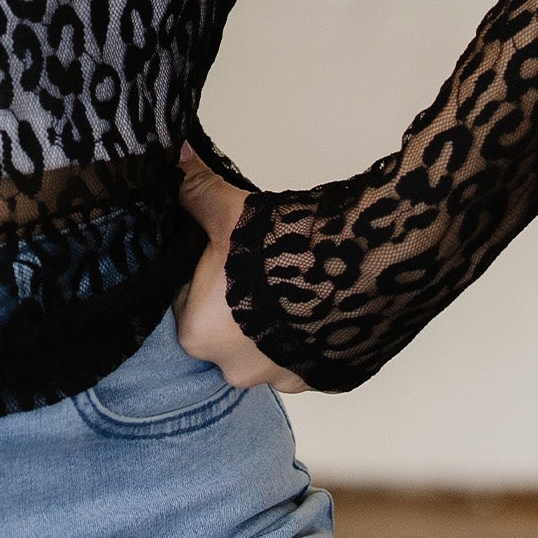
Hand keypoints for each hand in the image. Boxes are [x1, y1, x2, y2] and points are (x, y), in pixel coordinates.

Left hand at [173, 144, 308, 393]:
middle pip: (227, 329)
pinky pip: (306, 357)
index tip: (227, 254)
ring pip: (268, 346)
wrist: (363, 271)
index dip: (206, 275)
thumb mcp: (230, 211)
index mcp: (196, 334)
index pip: (187, 301)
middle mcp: (233, 370)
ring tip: (298, 283)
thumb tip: (175, 156)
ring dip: (278, 322)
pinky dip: (310, 335)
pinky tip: (322, 306)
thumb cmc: (283, 249)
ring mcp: (282, 380)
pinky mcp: (323, 380)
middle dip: (241, 302)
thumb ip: (196, 191)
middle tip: (265, 266)